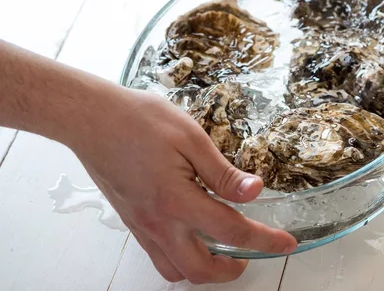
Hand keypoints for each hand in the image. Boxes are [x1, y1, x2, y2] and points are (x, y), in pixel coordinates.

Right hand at [69, 85, 296, 283]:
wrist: (91, 118)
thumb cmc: (139, 120)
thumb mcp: (190, 138)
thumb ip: (222, 172)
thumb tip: (255, 192)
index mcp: (178, 200)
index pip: (231, 231)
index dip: (264, 240)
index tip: (287, 243)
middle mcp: (158, 222)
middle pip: (198, 270)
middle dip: (230, 271)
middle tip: (250, 253)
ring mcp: (141, 225)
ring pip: (174, 270)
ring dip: (202, 268)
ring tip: (221, 249)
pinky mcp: (131, 220)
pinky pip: (157, 255)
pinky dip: (179, 256)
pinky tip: (191, 233)